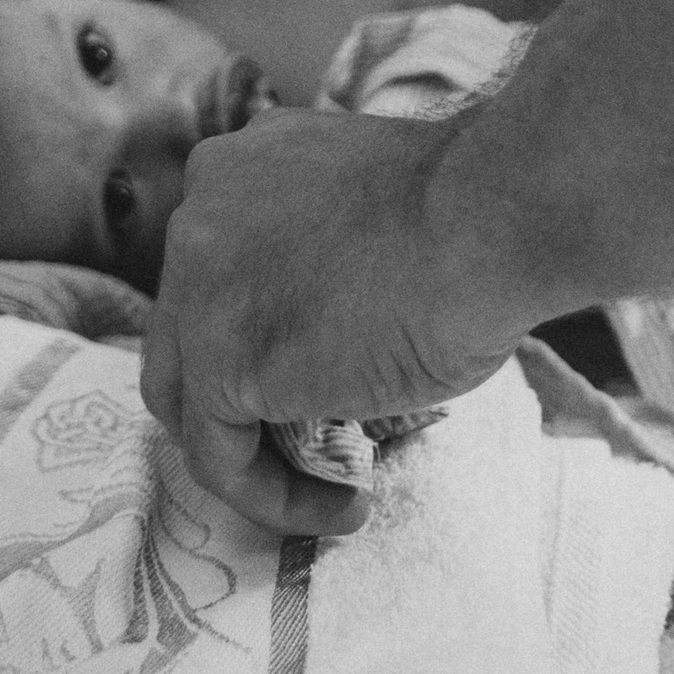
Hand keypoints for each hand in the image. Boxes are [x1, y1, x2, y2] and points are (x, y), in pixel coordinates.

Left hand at [141, 106, 531, 534]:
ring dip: (256, 461)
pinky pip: (220, 456)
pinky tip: (346, 506)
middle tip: (313, 450)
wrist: (487, 218)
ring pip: (190, 401)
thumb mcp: (363, 219)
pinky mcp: (219, 357)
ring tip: (336, 493)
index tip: (319, 387)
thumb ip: (316, 261)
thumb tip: (325, 345)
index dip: (258, 340)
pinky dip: (272, 497)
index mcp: (238, 168)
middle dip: (242, 404)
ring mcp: (196, 282)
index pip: (214, 275)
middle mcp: (199, 211)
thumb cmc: (468, 217)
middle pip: (186, 336)